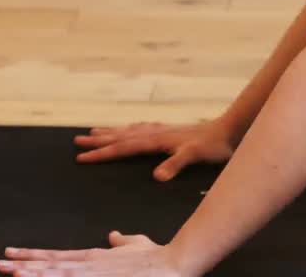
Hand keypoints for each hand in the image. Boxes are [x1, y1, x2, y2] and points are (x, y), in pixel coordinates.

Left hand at [0, 232, 187, 276]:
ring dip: (33, 274)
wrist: (170, 265)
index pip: (55, 255)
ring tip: (12, 272)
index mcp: (92, 257)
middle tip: (0, 263)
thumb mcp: (134, 245)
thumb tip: (113, 234)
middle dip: (23, 265)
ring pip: (56, 274)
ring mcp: (93, 275)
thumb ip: (121, 241)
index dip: (32, 255)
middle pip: (49, 264)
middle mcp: (88, 265)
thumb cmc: (154, 258)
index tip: (12, 254)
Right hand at [74, 120, 236, 180]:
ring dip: (111, 132)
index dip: (101, 153)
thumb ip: (175, 164)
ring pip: (129, 131)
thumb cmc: (212, 145)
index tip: (80, 157)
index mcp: (156, 140)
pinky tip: (130, 128)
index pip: (123, 147)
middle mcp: (155, 132)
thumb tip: (156, 177)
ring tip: (94, 132)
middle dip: (98, 141)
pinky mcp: (170, 131)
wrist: (229, 129)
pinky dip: (130, 129)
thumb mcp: (194, 156)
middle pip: (120, 136)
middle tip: (77, 142)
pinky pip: (141, 129)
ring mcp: (162, 130)